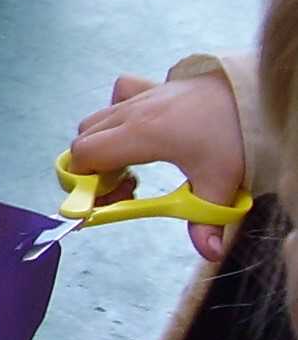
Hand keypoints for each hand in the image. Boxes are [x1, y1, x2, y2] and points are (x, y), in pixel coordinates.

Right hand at [70, 71, 245, 261]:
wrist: (256, 94)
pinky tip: (137, 126)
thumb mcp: (222, 182)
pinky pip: (119, 94)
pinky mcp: (154, 86)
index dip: (84, 181)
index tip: (108, 199)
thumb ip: (207, 220)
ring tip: (131, 162)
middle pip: (83, 140)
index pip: (83, 155)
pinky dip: (118, 111)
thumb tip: (210, 253)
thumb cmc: (237, 134)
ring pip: (96, 120)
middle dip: (92, 169)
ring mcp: (142, 96)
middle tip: (126, 188)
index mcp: (141, 135)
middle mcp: (133, 113)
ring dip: (102, 144)